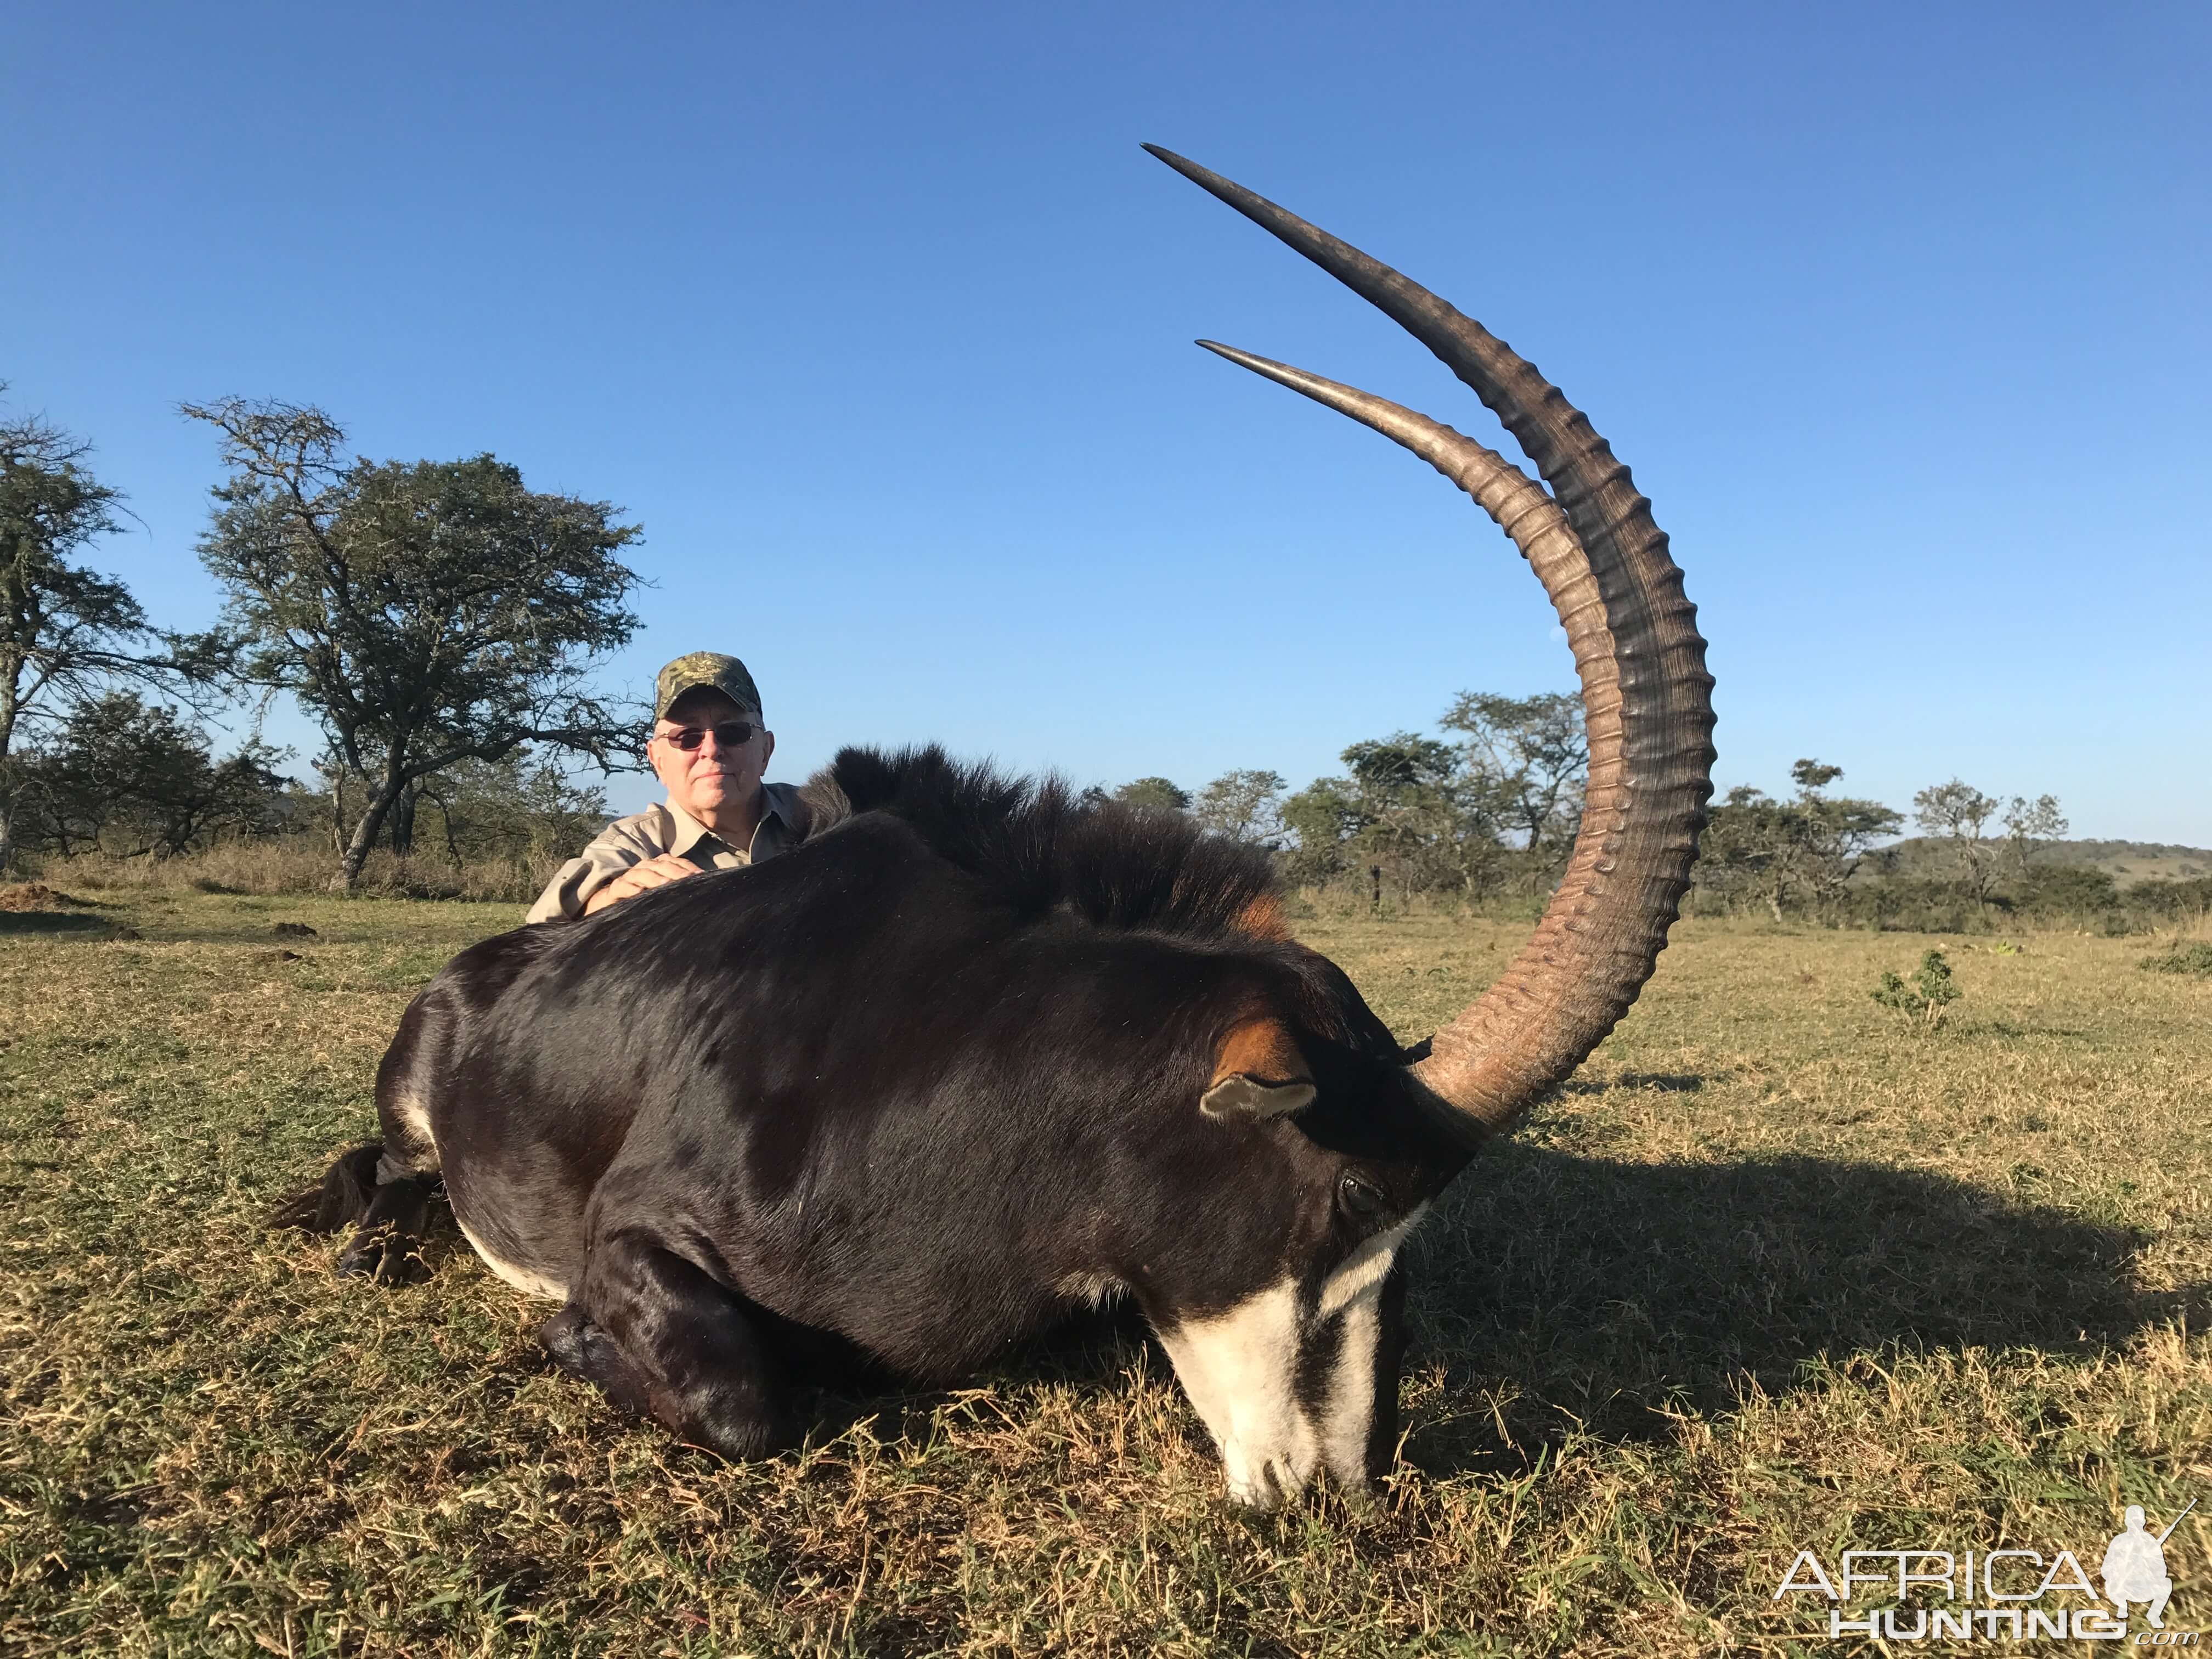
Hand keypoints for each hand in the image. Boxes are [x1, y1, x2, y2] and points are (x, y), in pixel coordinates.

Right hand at [582, 853, 702, 914]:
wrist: (614, 899)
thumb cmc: (644, 894)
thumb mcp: (662, 889)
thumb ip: (678, 887)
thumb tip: (704, 891)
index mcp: (658, 865)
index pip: (676, 862)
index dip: (689, 868)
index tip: (703, 877)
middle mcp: (645, 867)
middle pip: (662, 866)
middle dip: (676, 872)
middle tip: (689, 880)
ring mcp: (630, 876)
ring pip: (644, 874)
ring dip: (655, 879)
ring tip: (666, 885)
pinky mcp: (617, 887)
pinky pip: (623, 886)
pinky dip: (631, 888)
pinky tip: (639, 892)